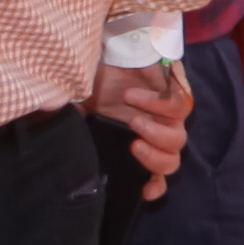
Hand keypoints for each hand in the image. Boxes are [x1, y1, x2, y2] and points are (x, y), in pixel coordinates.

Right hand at [92, 57, 190, 198]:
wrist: (109, 51)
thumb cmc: (95, 86)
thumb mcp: (81, 116)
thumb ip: (79, 137)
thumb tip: (65, 156)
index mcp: (137, 146)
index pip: (155, 177)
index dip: (153, 188)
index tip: (144, 193)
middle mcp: (156, 135)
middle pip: (170, 163)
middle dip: (153, 160)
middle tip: (133, 145)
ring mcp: (168, 117)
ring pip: (178, 140)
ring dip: (156, 134)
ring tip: (133, 120)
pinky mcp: (176, 93)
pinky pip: (178, 107)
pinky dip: (156, 104)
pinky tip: (133, 97)